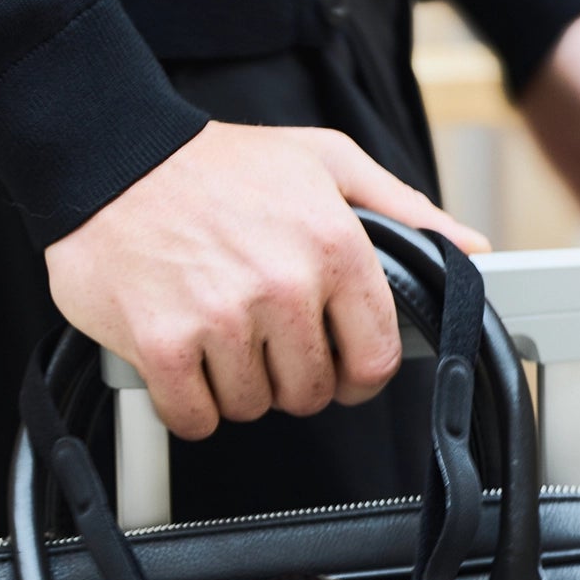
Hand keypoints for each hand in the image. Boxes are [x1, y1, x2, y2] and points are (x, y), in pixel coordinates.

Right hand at [44, 122, 488, 439]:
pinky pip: (195, 419)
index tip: (336, 368)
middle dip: (287, 377)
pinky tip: (181, 360)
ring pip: (251, 409)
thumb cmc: (215, 166)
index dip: (356, 375)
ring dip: (233, 386)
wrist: (110, 161)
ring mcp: (221, 320)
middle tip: (259, 338)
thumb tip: (469, 250)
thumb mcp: (324, 161)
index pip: (375, 360)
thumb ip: (403, 211)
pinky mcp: (164, 347)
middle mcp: (283, 285)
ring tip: (215, 334)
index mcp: (333, 245)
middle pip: (309, 394)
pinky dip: (187, 403)